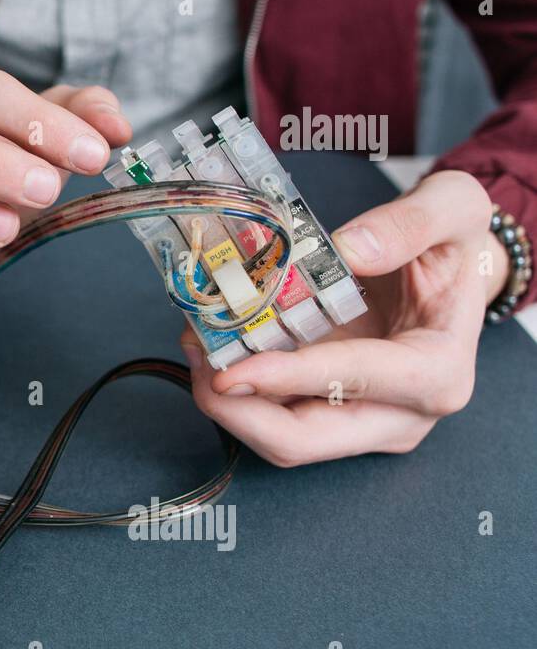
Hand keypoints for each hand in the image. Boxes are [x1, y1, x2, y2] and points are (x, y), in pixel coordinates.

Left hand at [182, 170, 503, 466]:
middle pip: (304, 440)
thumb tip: (350, 250)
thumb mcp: (453, 208)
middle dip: (237, 411)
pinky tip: (211, 346)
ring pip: (278, 438)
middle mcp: (400, 414)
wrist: (447, 273)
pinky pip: (273, 415)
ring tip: (196, 344)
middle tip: (196, 361)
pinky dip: (235, 390)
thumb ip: (410, 223)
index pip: (353, 384)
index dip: (286, 379)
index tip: (230, 371)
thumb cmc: (452, 246)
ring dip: (226, 402)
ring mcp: (361, 420)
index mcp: (436, 372)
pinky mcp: (329, 411)